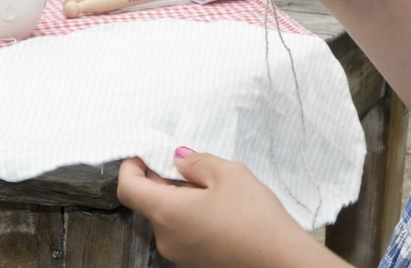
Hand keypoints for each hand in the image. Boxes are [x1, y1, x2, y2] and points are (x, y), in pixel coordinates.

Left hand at [117, 149, 339, 267]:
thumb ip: (197, 162)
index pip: (128, 189)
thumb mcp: (229, 174)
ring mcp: (180, 255)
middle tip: (187, 164)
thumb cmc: (256, 219)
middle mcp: (166, 239)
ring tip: (213, 187)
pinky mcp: (194, 263)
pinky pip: (182, 234)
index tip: (142, 154)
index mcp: (168, 213)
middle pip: (149, 203)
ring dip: (180, 199)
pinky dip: (191, 217)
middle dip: (162, 180)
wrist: (282, 263)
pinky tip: (220, 209)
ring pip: (168, 218)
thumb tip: (179, 160)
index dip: (131, 167)